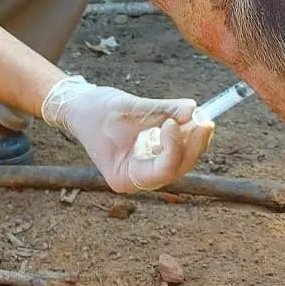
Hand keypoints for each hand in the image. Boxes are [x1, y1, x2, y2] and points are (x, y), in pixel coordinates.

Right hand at [41, 76, 213, 192]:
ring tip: (200, 116)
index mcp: (124, 177)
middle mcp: (137, 179)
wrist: (79, 107)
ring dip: (193, 140)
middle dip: (193, 145)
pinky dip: (185, 135)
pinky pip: (175, 150)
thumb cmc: (95, 110)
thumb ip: (162, 109)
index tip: (173, 122)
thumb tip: (193, 110)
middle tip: (205, 120)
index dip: (174, 148)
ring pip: (180, 160)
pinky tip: (191, 118)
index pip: (163, 171)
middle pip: (177, 168)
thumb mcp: (128, 106)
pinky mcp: (151, 155)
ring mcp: (145, 168)